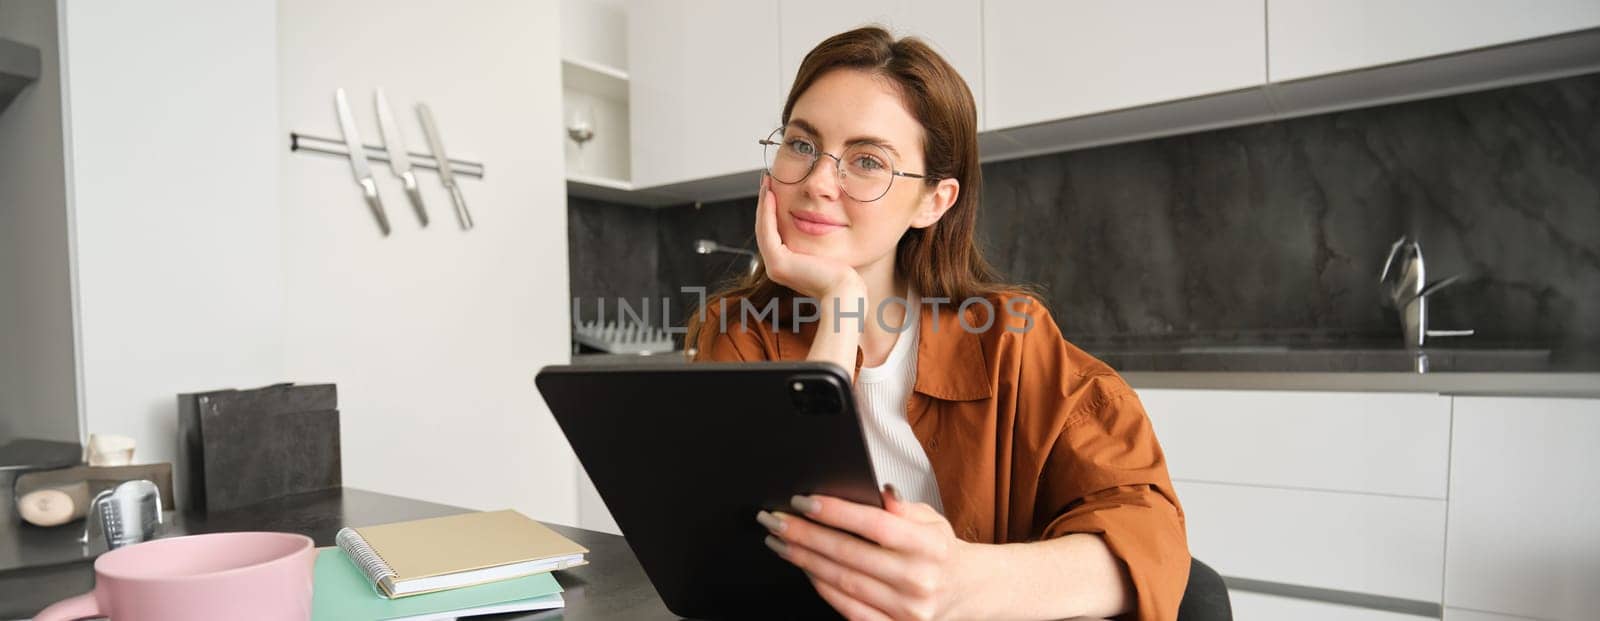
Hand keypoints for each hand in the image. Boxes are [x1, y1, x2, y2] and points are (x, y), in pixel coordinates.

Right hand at [753, 174, 863, 299]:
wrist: (846, 290)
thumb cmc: (845, 275)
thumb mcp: (830, 252)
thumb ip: (821, 241)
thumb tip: (829, 223)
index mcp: (788, 266)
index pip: (776, 233)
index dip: (774, 210)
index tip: (776, 188)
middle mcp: (777, 268)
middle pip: (767, 229)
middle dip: (766, 203)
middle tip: (768, 180)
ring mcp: (775, 267)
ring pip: (764, 228)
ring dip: (764, 204)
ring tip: (766, 182)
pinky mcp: (778, 263)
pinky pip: (768, 231)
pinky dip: (767, 211)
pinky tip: (771, 194)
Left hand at [757, 487, 975, 620]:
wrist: (967, 592)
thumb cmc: (940, 551)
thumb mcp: (931, 520)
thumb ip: (902, 506)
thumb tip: (877, 490)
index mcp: (928, 545)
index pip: (874, 524)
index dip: (835, 511)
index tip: (801, 501)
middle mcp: (917, 579)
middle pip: (849, 554)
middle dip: (804, 535)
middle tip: (774, 520)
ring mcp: (907, 609)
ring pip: (843, 582)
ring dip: (804, 560)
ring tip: (781, 542)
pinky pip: (849, 610)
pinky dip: (822, 589)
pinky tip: (805, 571)